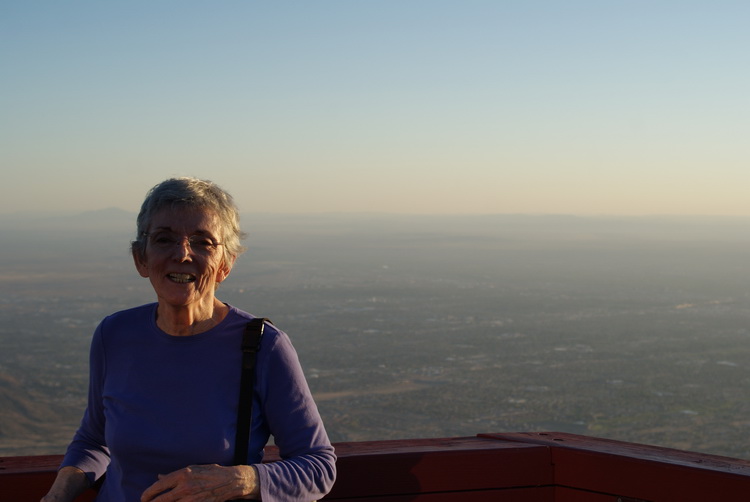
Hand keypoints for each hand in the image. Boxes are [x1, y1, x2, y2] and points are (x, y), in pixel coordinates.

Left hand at [140, 464, 258, 501]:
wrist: (230, 481)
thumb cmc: (210, 472)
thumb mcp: (192, 469)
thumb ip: (174, 475)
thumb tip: (159, 477)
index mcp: (183, 474)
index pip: (159, 486)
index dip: (148, 494)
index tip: (144, 498)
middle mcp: (185, 487)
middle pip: (161, 500)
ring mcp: (191, 499)